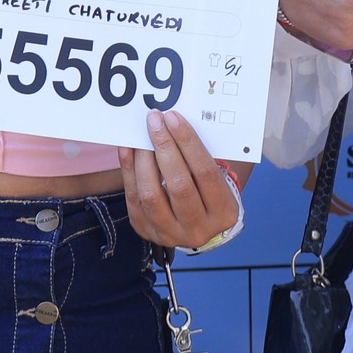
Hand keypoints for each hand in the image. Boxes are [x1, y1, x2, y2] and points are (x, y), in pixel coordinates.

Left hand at [119, 114, 249, 249]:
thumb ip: (199, 159)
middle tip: (155, 121)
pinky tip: (129, 149)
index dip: (188, 142)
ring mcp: (170, 233)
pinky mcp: (146, 230)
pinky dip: (129, 170)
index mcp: (223, 212)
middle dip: (164, 147)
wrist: (196, 227)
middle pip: (179, 184)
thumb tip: (173, 125)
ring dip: (144, 159)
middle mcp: (198, 228)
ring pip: (152, 194)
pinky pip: (133, 198)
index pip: (205, 172)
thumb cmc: (208, 193)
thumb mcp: (217, 181)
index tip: (174, 118)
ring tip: (142, 135)